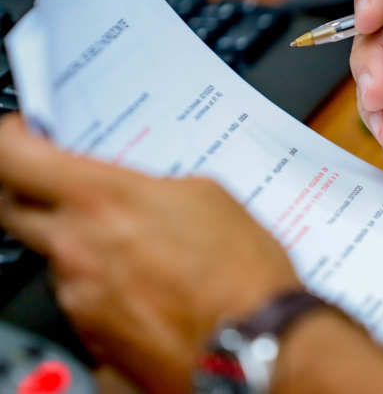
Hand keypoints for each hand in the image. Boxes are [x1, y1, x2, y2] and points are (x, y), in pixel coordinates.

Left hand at [0, 115, 299, 393]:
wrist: (259, 343)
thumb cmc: (244, 273)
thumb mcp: (209, 196)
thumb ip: (156, 187)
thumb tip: (144, 194)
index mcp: (103, 200)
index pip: (15, 157)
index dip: (12, 140)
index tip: (22, 137)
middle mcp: (76, 250)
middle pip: (14, 213)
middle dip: (33, 198)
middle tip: (71, 197)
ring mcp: (80, 301)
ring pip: (61, 265)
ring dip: (90, 255)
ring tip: (147, 261)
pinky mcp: (94, 342)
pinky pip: (88, 307)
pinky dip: (112, 296)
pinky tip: (157, 296)